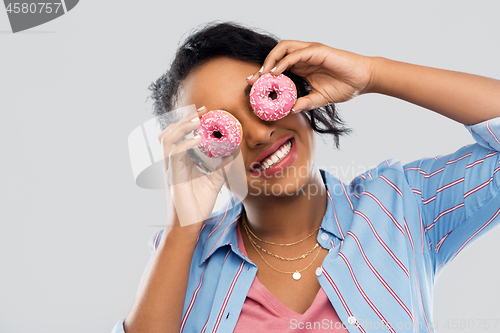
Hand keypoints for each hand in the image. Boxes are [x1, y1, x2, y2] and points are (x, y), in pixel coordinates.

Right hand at [157, 109, 231, 231]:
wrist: (189, 225)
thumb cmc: (198, 204)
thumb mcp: (215, 180)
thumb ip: (223, 166)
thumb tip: (235, 152)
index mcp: (179, 161)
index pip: (179, 135)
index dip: (188, 121)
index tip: (205, 112)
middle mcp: (172, 162)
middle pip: (170, 132)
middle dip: (185, 118)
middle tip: (202, 110)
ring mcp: (170, 168)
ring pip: (167, 139)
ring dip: (182, 127)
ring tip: (198, 120)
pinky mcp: (173, 176)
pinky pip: (175, 154)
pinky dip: (186, 143)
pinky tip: (199, 139)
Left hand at [247, 40, 373, 111]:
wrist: (363, 79)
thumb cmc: (344, 86)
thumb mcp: (319, 99)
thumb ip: (304, 103)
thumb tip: (289, 111)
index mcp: (302, 67)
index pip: (278, 66)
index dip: (264, 74)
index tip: (253, 86)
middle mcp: (304, 57)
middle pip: (277, 55)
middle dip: (263, 66)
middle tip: (253, 80)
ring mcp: (310, 52)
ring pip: (284, 48)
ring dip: (270, 60)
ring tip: (262, 75)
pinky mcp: (317, 51)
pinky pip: (296, 53)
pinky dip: (284, 61)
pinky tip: (276, 73)